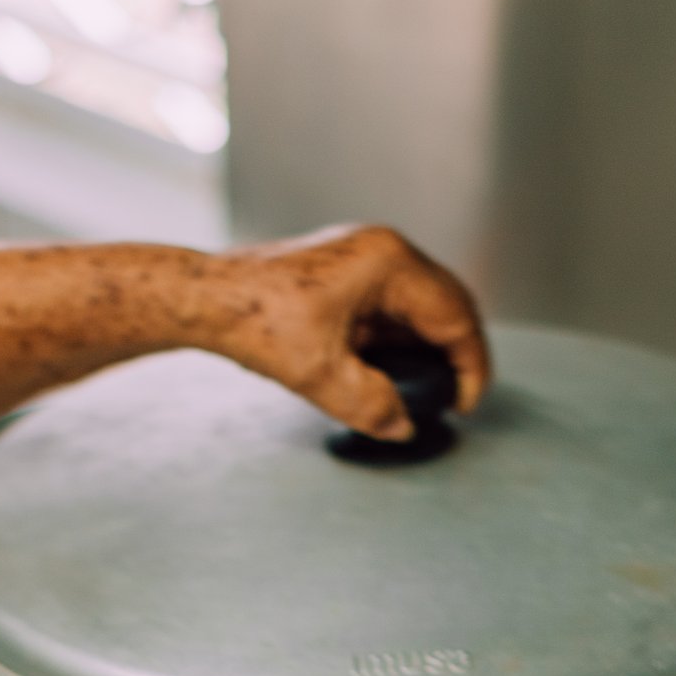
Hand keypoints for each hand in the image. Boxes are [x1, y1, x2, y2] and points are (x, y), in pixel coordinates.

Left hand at [208, 224, 490, 439]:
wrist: (206, 298)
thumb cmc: (254, 319)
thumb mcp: (318, 375)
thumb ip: (370, 405)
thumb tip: (402, 425)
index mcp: (388, 264)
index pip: (455, 316)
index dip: (469, 366)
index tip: (464, 406)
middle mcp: (383, 250)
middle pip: (448, 304)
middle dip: (457, 355)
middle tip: (455, 400)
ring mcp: (365, 256)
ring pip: (422, 305)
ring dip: (428, 347)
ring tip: (427, 391)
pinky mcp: (348, 270)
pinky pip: (394, 306)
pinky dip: (402, 339)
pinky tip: (392, 371)